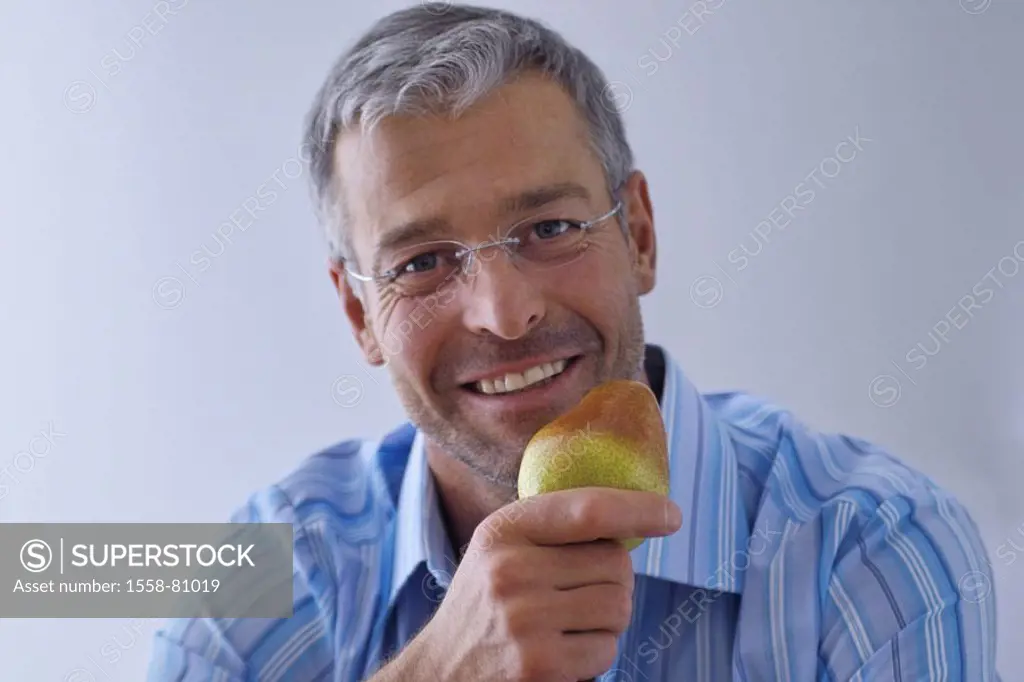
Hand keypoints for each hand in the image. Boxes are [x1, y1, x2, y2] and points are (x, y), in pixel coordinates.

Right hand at [411, 487, 681, 681]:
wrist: (438, 672)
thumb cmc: (485, 604)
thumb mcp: (500, 549)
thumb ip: (551, 528)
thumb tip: (633, 514)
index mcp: (503, 530)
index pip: (588, 510)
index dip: (638, 509)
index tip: (671, 515)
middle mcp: (510, 570)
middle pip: (615, 564)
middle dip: (613, 580)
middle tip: (578, 594)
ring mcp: (524, 620)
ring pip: (619, 606)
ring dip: (607, 619)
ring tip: (567, 624)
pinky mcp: (539, 665)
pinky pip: (607, 650)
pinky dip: (595, 654)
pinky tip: (560, 654)